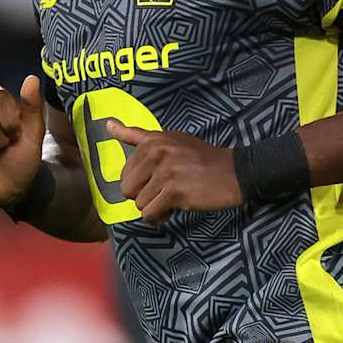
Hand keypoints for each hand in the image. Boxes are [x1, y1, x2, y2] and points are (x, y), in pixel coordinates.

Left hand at [107, 121, 242, 225]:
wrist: (234, 172)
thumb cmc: (201, 158)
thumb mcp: (170, 139)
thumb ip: (138, 135)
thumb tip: (108, 125)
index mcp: (153, 140)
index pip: (124, 171)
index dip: (139, 182)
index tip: (156, 180)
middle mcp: (156, 152)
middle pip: (127, 188)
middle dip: (143, 196)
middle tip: (163, 192)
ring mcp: (165, 172)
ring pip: (139, 203)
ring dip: (154, 207)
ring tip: (172, 199)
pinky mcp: (174, 191)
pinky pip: (150, 213)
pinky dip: (160, 217)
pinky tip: (173, 209)